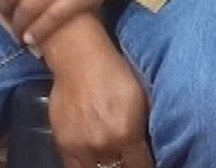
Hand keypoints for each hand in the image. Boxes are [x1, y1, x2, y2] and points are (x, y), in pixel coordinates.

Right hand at [44, 27, 155, 167]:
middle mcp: (102, 145)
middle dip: (126, 166)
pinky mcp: (63, 143)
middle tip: (128, 159)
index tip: (146, 161)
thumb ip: (145, 128)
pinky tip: (94, 156)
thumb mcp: (142, 98)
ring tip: (111, 157)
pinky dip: (86, 164)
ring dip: (105, 166)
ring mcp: (80, 146)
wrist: (79, 59)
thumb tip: (153, 146)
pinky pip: (75, 166)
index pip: (142, 167)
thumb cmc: (114, 73)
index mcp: (126, 134)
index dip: (146, 166)